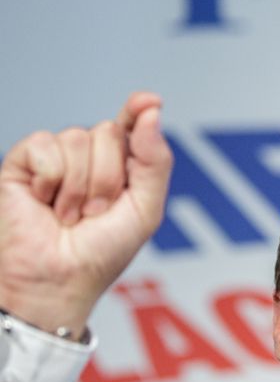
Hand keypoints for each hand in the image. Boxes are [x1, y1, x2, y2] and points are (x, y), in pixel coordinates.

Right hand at [0, 92, 172, 336]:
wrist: (58, 280)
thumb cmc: (102, 253)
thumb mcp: (145, 209)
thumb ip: (154, 160)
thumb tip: (151, 111)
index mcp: (123, 166)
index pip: (133, 126)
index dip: (140, 110)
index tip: (148, 101)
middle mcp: (91, 158)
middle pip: (110, 132)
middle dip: (108, 178)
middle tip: (96, 212)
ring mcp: (57, 158)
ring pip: (78, 138)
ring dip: (80, 186)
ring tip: (70, 215)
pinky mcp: (23, 163)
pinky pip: (44, 145)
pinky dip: (50, 178)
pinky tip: (44, 202)